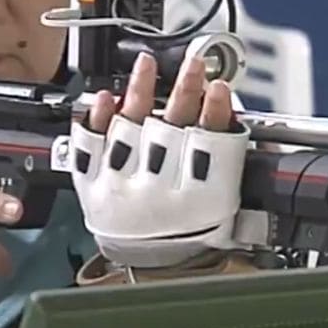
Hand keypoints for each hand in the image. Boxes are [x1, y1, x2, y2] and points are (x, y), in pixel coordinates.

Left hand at [71, 51, 248, 267]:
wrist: (152, 262)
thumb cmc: (190, 231)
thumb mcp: (222, 201)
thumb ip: (230, 160)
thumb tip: (237, 118)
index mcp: (194, 200)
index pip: (209, 147)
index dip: (215, 113)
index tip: (220, 88)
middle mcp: (155, 194)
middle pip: (169, 131)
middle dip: (183, 92)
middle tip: (194, 66)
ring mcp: (120, 187)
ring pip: (129, 130)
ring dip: (139, 92)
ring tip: (148, 65)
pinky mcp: (93, 185)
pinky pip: (90, 146)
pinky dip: (96, 119)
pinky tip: (107, 97)